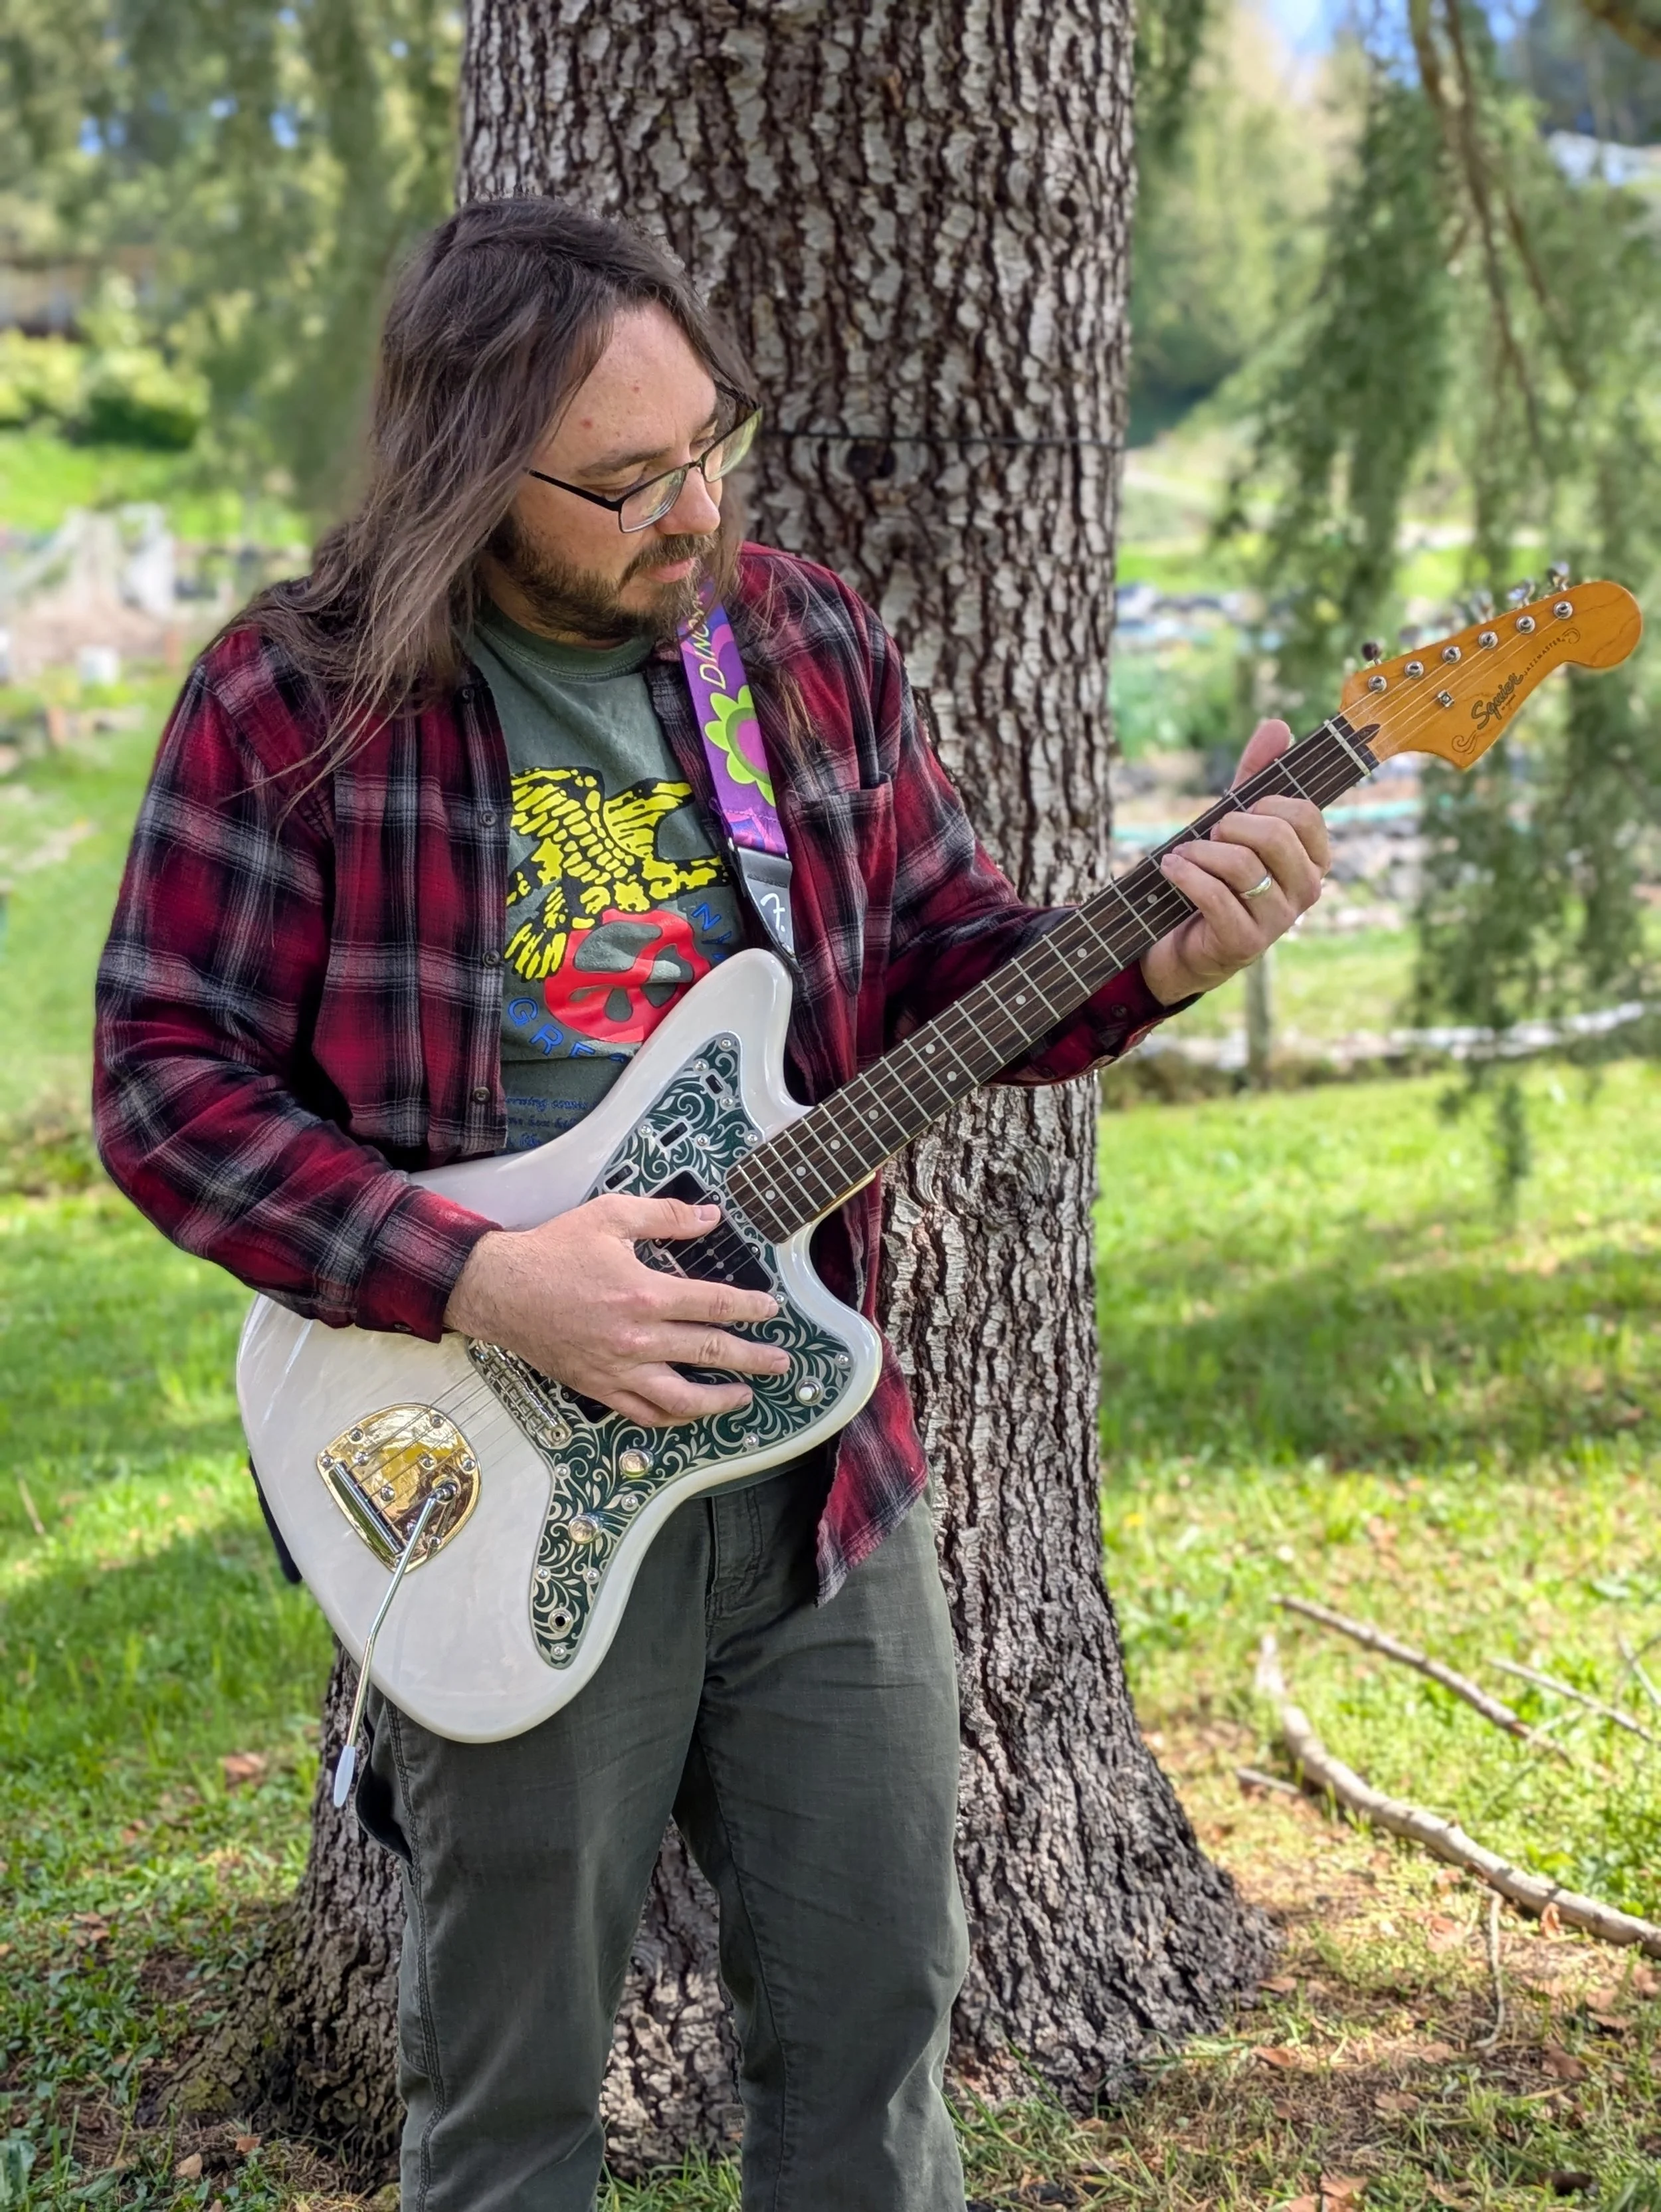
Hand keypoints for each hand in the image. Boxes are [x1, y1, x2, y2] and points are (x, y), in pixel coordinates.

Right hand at [444, 1194, 787, 1426]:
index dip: (749, 1308)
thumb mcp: (610, 1217)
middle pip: (709, 1352)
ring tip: (746, 1397)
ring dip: (720, 1399)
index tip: (770, 1310)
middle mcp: (637, 1338)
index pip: (714, 1304)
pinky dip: (672, 1418)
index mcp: (644, 1293)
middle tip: (780, 1361)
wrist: (499, 1289)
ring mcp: (618, 1369)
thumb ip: (665, 1217)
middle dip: (752, 1358)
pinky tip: (690, 1413)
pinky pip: (643, 1413)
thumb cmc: (553, 1252)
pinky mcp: (598, 1386)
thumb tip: (709, 1216)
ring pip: (681, 1396)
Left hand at [1139, 718, 1330, 1005]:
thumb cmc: (1216, 877)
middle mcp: (1306, 891)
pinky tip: (1171, 868)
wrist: (1184, 942)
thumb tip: (1278, 725)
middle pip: (1274, 835)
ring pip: (1242, 865)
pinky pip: (1215, 896)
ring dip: (1200, 852)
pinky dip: (1185, 875)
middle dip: (1230, 825)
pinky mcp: (1245, 943)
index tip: (1238, 811)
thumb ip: (1256, 777)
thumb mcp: (1235, 824)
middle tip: (1209, 834)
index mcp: (1313, 859)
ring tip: (1181, 854)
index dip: (1264, 802)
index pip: (1304, 813)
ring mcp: (1279, 921)